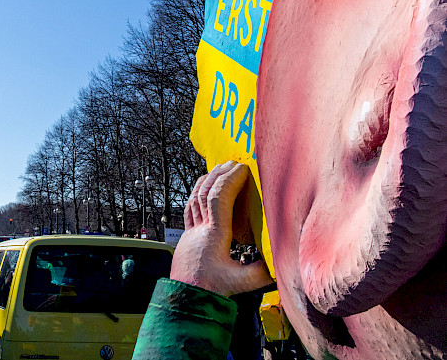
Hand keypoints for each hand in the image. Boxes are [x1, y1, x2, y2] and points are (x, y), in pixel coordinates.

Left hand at [170, 161, 272, 296]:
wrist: (183, 300)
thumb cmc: (209, 291)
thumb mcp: (240, 283)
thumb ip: (261, 273)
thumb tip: (279, 263)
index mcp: (214, 234)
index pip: (219, 198)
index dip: (231, 180)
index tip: (243, 169)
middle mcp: (199, 229)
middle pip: (206, 192)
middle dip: (219, 174)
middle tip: (232, 162)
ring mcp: (190, 231)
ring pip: (194, 197)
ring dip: (206, 180)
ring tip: (217, 169)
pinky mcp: (185, 237)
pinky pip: (189, 208)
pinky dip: (196, 194)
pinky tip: (201, 190)